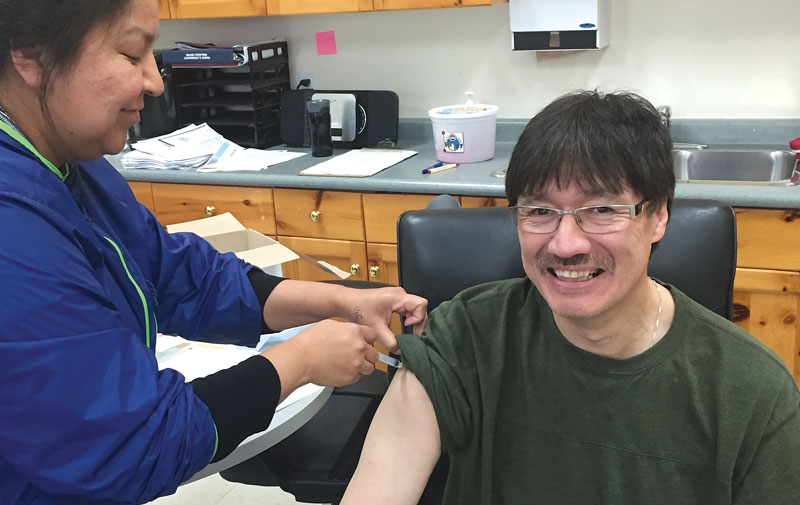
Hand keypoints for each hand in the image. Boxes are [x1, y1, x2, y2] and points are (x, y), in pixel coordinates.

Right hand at [261, 319, 378, 395]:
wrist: (300, 358)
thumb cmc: (310, 342)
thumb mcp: (330, 325)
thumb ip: (347, 329)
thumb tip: (352, 332)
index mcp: (355, 332)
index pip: (373, 336)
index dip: (368, 340)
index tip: (365, 343)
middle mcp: (358, 347)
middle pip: (375, 354)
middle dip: (367, 355)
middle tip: (358, 356)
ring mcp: (356, 363)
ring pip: (370, 368)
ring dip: (362, 367)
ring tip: (350, 365)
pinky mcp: (350, 377)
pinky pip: (358, 378)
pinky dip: (352, 375)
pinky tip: (341, 370)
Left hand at [344, 287, 427, 351]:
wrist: (347, 302)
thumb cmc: (358, 309)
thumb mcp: (375, 328)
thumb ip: (389, 341)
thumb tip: (399, 350)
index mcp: (398, 297)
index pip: (421, 304)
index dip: (418, 317)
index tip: (408, 325)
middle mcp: (400, 294)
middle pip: (420, 307)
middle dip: (419, 322)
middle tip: (414, 335)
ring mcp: (398, 297)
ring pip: (415, 309)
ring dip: (414, 321)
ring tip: (409, 332)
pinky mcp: (394, 301)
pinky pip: (408, 309)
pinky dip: (408, 319)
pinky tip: (404, 326)